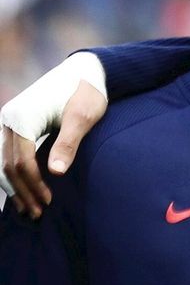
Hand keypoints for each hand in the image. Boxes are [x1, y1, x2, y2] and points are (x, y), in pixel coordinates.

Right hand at [2, 79, 105, 217]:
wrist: (84, 72)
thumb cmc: (86, 93)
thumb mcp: (82, 118)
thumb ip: (68, 144)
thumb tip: (54, 173)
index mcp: (22, 117)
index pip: (22, 160)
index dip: (34, 184)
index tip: (49, 202)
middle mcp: (8, 119)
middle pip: (8, 164)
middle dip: (22, 190)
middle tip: (38, 213)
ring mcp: (9, 122)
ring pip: (3, 161)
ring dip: (15, 186)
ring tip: (29, 208)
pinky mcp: (15, 125)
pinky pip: (8, 154)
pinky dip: (13, 174)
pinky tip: (24, 189)